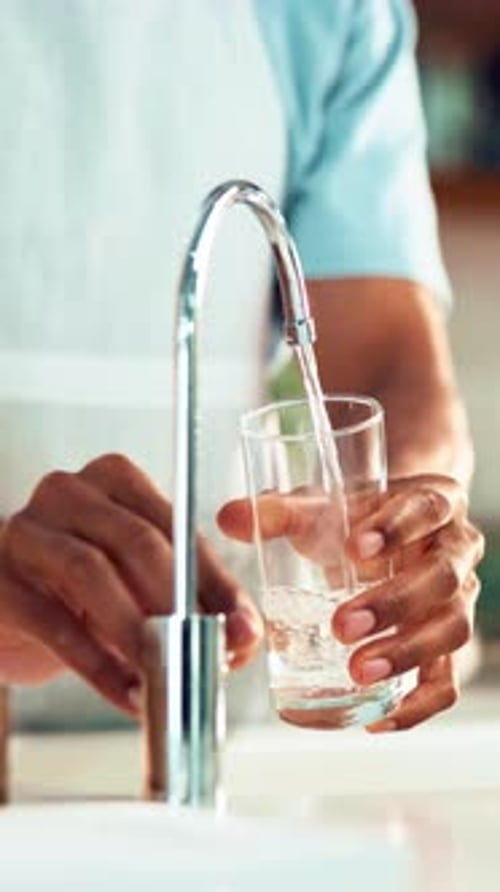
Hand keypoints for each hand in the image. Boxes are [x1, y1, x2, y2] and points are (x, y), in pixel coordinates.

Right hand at [0, 454, 262, 713]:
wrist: (9, 613)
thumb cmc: (80, 592)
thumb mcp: (138, 586)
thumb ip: (189, 605)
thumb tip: (242, 642)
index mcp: (115, 481)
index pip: (177, 526)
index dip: (216, 582)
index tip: (245, 630)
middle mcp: (69, 492)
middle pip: (136, 542)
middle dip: (181, 605)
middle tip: (210, 654)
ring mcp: (26, 530)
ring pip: (90, 572)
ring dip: (136, 631)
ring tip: (164, 674)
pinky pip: (51, 622)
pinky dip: (96, 663)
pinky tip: (124, 691)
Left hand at [218, 474, 483, 730]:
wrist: (393, 537)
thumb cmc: (361, 521)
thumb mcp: (323, 507)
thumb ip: (280, 513)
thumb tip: (230, 518)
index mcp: (431, 504)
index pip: (424, 510)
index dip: (395, 529)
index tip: (355, 548)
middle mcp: (454, 552)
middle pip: (443, 578)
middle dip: (394, 603)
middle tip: (342, 625)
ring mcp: (458, 600)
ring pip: (451, 629)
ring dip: (407, 653)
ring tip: (358, 671)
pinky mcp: (448, 645)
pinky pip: (446, 681)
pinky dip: (418, 705)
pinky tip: (377, 718)